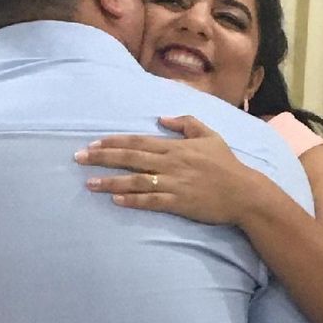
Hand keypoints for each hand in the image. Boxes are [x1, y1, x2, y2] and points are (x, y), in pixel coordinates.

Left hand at [74, 115, 263, 225]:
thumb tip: (162, 118)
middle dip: (102, 158)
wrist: (243, 192)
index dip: (113, 142)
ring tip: (89, 183)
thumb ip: (186, 123)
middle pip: (130, 158)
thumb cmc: (226, 163)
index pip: (137, 141)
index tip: (92, 143)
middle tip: (78, 158)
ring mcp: (173, 183)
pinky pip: (151, 201)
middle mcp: (170, 163)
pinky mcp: (178, 203)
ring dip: (110, 181)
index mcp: (175, 146)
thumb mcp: (209, 135)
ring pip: (135, 181)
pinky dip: (132, 200)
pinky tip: (115, 200)